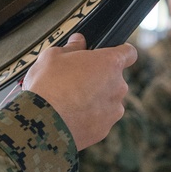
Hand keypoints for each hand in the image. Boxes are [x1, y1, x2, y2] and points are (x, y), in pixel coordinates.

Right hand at [24, 35, 135, 150]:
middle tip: (75, 81)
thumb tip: (78, 41)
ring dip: (94, 100)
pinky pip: (99, 120)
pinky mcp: (104, 130)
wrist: (42, 123)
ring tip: (69, 102)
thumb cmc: (48, 86)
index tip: (108, 56)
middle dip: (98, 79)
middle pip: (114, 79)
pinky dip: (88, 118)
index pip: (128, 53)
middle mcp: (118, 87)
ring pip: (107, 101)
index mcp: (110, 63)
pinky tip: (69, 116)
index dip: (119, 52)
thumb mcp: (53, 56)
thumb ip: (71, 47)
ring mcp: (113, 110)